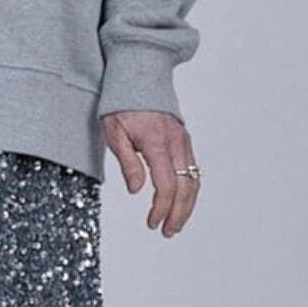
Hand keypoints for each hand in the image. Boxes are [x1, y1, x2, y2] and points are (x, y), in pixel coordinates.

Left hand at [102, 109, 199, 237]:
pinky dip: (190, 190)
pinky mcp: (185, 140)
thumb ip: (127, 161)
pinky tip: (181, 200)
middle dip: (179, 214)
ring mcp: (183, 141)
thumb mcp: (114, 131)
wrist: (138, 75)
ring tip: (175, 223)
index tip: (152, 222)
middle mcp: (176, 143)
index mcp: (157, 142)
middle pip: (186, 188)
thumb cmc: (121, 103)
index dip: (161, 208)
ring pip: (194, 181)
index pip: (166, 185)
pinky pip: (193, 169)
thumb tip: (136, 190)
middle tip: (168, 231)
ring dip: (187, 205)